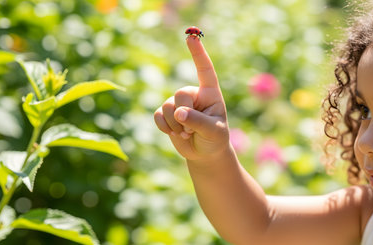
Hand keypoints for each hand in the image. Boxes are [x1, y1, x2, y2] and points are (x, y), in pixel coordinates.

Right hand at [154, 36, 229, 160]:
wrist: (205, 153)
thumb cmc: (215, 139)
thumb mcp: (213, 131)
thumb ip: (198, 121)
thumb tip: (178, 113)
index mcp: (210, 92)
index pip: (205, 70)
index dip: (198, 53)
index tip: (191, 37)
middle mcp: (193, 94)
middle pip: (180, 94)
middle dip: (184, 115)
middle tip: (192, 130)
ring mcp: (178, 103)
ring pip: (167, 106)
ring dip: (175, 125)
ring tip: (187, 134)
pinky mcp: (167, 114)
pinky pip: (158, 115)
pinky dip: (164, 127)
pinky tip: (173, 134)